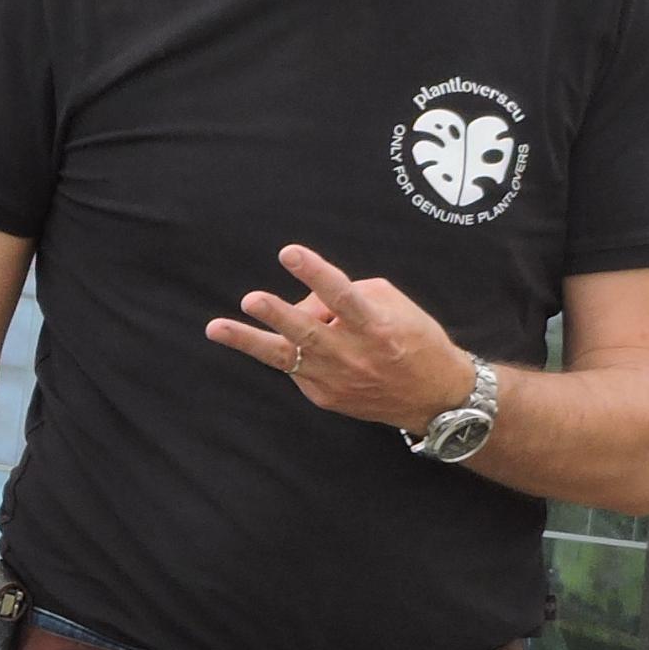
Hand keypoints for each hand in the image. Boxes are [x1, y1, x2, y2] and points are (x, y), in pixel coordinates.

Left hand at [204, 244, 477, 435]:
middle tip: (250, 299)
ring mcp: (334, 380)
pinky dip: (287, 349)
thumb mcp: (392, 306)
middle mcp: (353, 356)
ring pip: (284, 358)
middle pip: (308, 333)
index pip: (342, 296)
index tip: (289, 252)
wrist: (433, 397)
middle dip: (277, 315)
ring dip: (247, 341)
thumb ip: (348, 294)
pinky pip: (295, 366)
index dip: (315, 273)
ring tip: (215, 328)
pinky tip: (283, 339)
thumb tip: (305, 299)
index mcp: (376, 327)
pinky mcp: (322, 397)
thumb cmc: (413, 339)